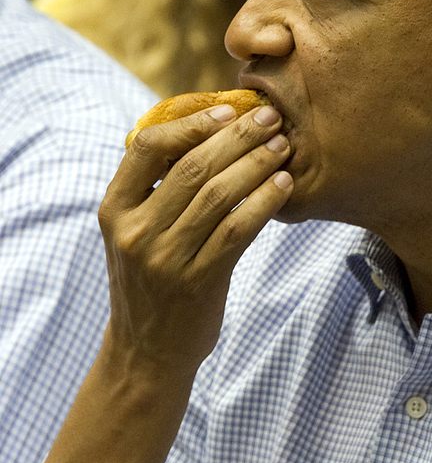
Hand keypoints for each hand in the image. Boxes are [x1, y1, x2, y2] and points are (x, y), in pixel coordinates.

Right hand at [100, 103, 292, 376]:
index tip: (226, 110)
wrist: (147, 351)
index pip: (146, 147)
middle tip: (271, 118)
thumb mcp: (138, 231)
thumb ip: (161, 188)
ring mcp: (164, 258)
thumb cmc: (152, 278)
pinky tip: (285, 185)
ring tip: (284, 146)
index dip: (191, 123)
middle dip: (238, 136)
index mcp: (114, 209)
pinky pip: (238, 230)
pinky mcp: (197, 281)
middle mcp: (134, 231)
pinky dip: (264, 202)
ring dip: (257, 164)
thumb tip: (212, 129)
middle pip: (192, 166)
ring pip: (219, 195)